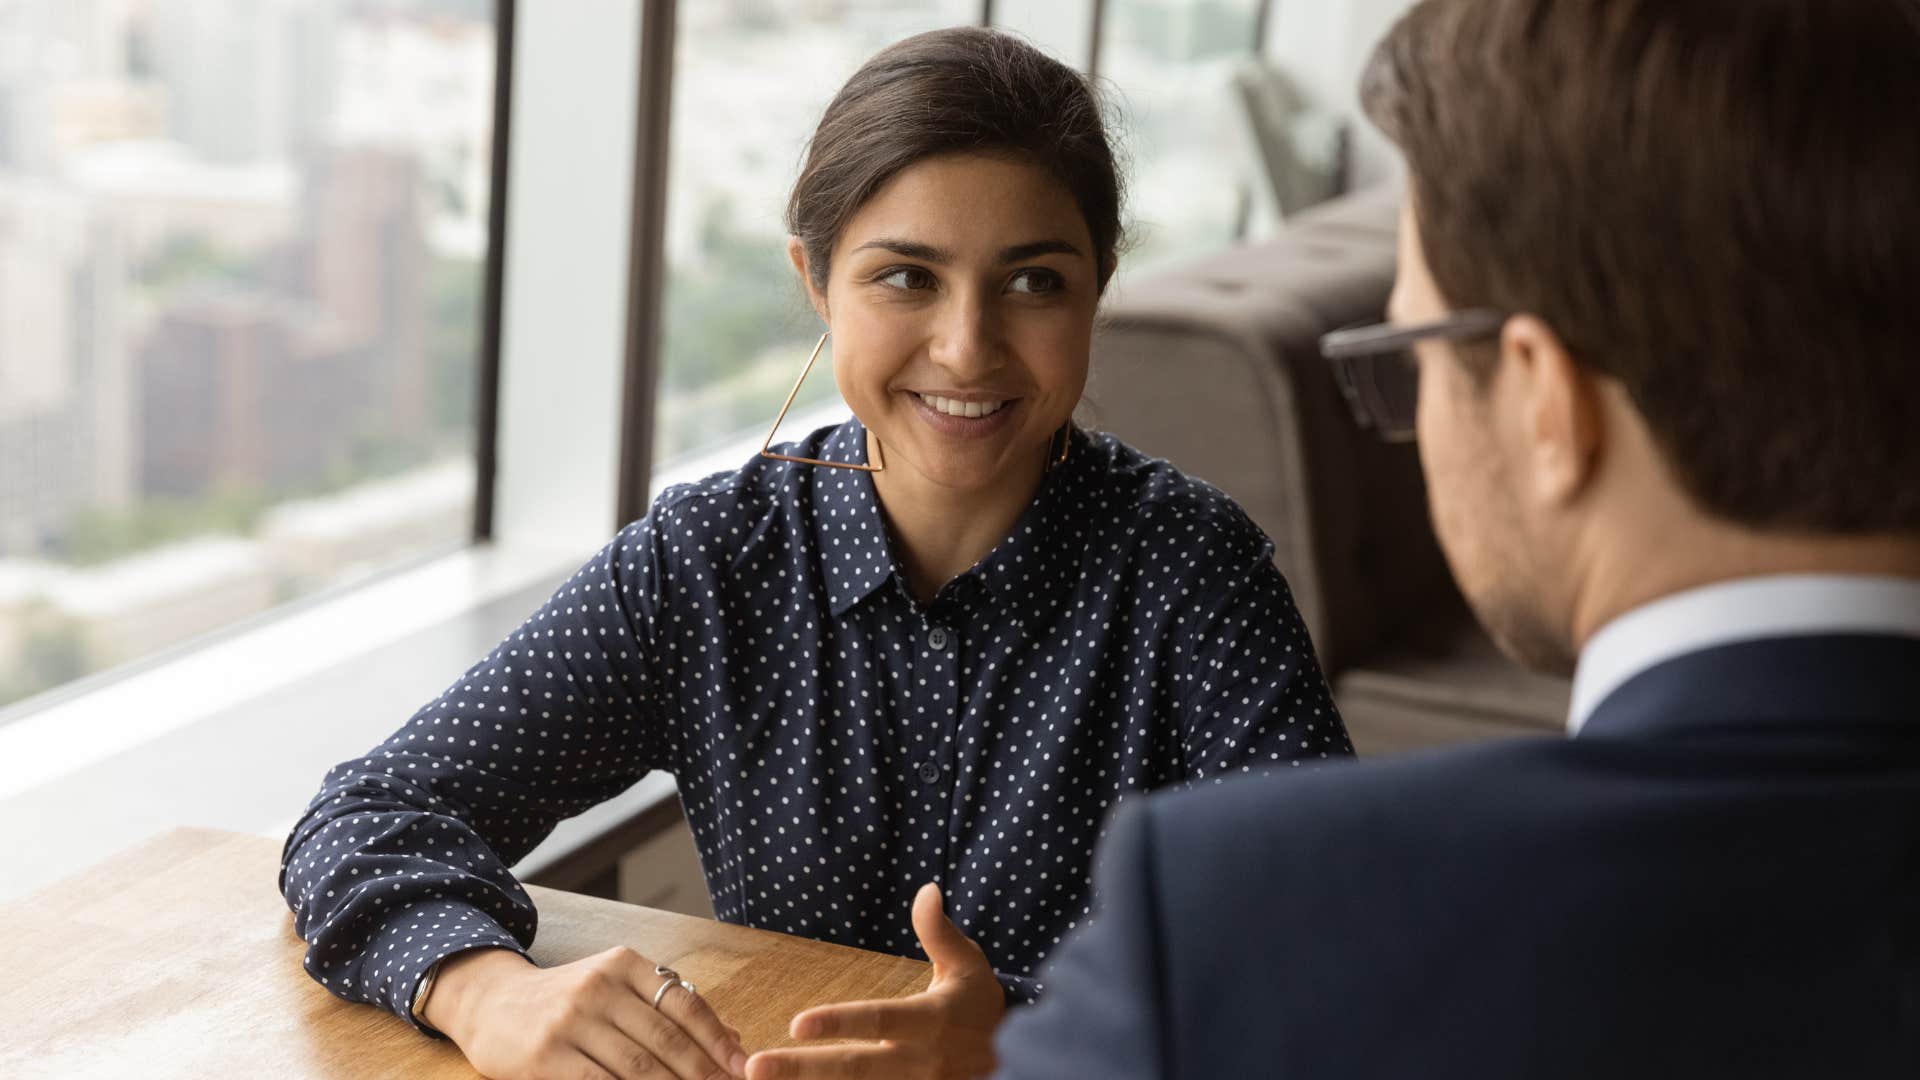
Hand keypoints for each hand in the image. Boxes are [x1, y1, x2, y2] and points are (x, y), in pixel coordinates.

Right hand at [425, 945, 749, 1079]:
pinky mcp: (546, 1056)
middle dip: (703, 1075)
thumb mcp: (616, 988)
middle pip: (666, 1041)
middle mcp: (599, 986)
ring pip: (638, 1069)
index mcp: (624, 964)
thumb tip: (732, 1040)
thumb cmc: (568, 1001)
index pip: (685, 1004)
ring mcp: (570, 1021)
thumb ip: (669, 1009)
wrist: (491, 1002)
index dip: (718, 1040)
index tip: (744, 1069)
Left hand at [745, 884, 1006, 1079]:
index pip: (878, 1022)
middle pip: (853, 1070)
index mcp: (931, 1021)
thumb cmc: (981, 1009)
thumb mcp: (969, 965)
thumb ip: (940, 932)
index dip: (838, 1024)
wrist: (1022, 1063)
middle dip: (801, 1071)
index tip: (797, 1024)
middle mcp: (919, 1063)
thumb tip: (927, 890)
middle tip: (754, 1067)